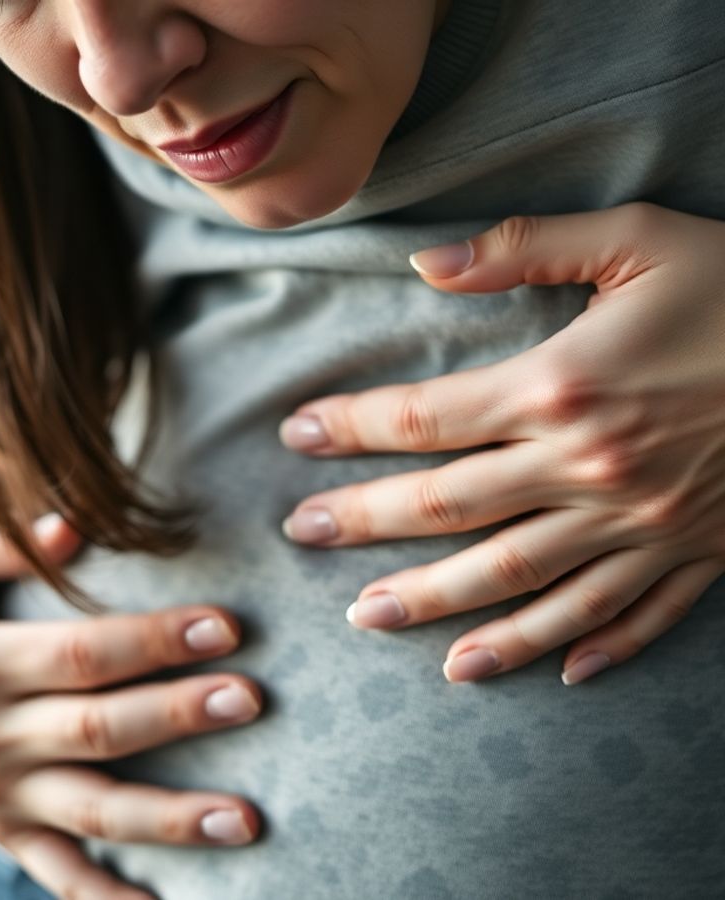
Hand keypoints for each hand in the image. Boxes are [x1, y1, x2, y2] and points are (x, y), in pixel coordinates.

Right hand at [0, 513, 261, 899]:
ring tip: (243, 819)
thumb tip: (72, 528)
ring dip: (170, 818)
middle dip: (180, 715)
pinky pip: (55, 871)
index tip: (223, 625)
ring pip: (92, 810)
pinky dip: (104, 896)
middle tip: (251, 700)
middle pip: (99, 730)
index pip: (80, 653)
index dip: (154, 640)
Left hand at [279, 202, 724, 685]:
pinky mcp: (699, 553)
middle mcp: (590, 470)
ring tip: (371, 620)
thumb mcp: (639, 239)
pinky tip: (542, 671)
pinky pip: (632, 616)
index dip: (351, 426)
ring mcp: (644, 524)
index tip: (296, 434)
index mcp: (564, 387)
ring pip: (519, 582)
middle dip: (365, 522)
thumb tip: (425, 263)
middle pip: (448, 510)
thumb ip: (524, 248)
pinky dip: (586, 646)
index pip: (424, 417)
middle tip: (301, 535)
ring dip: (439, 607)